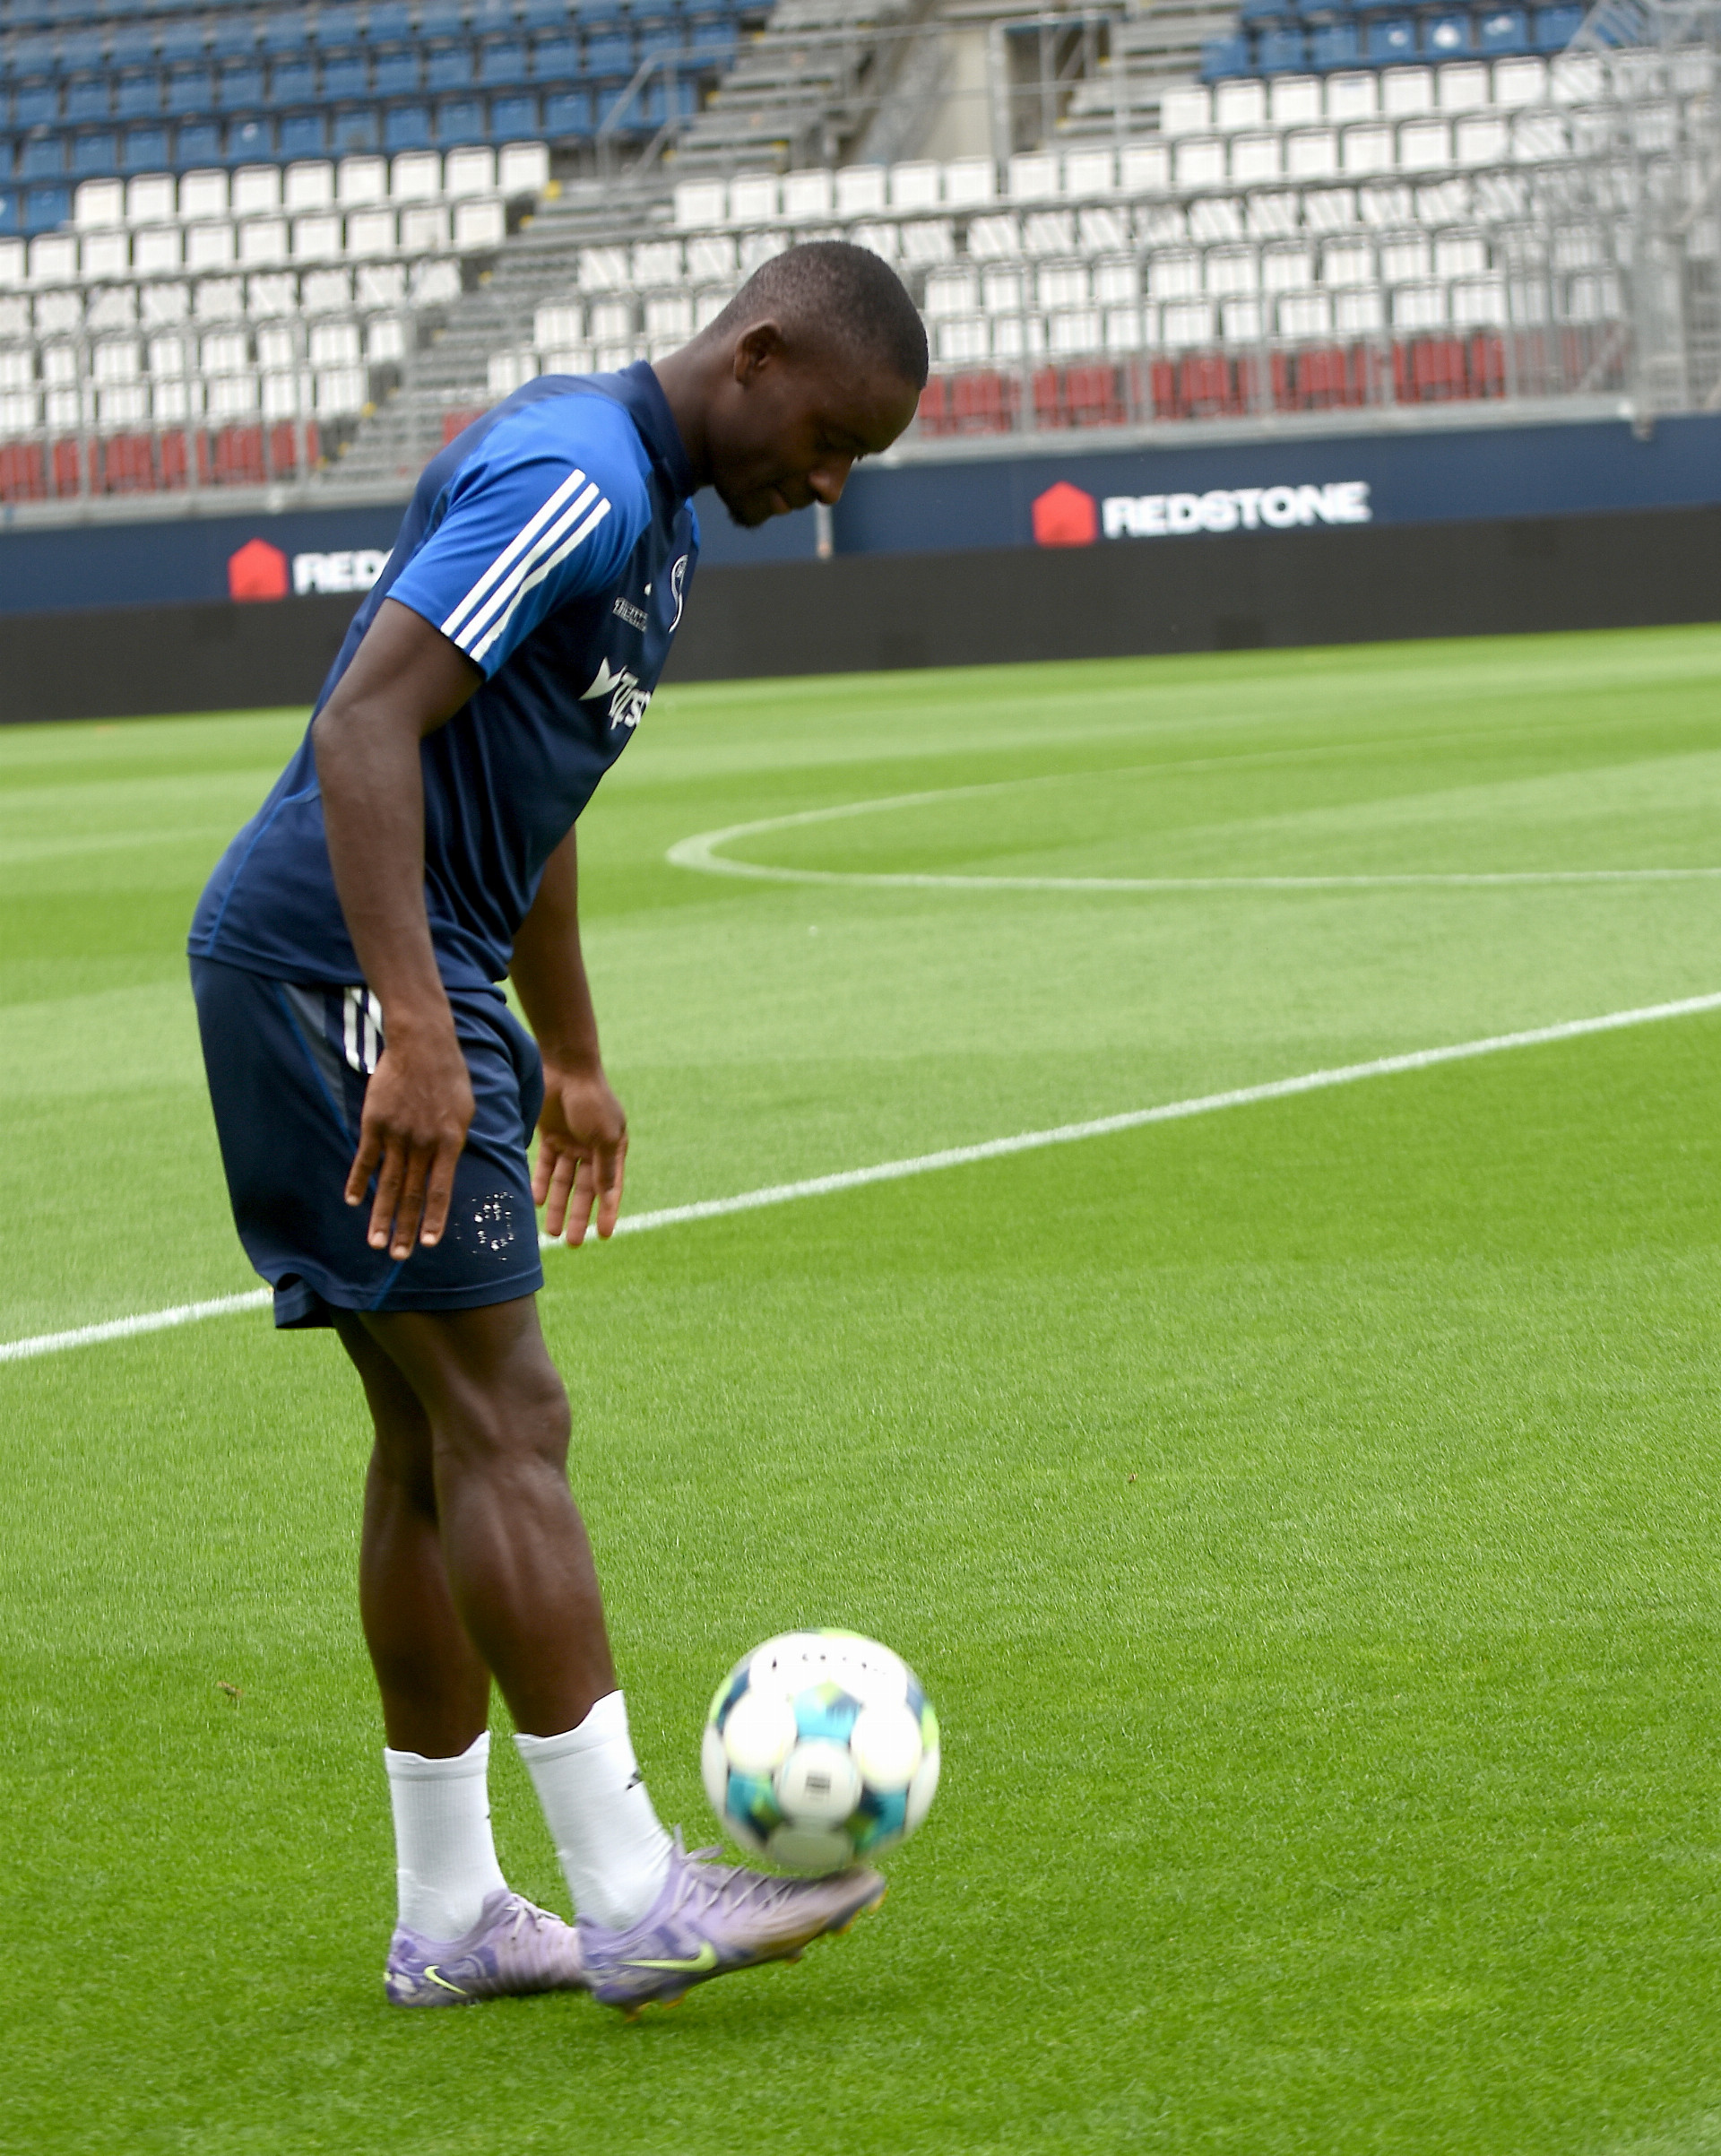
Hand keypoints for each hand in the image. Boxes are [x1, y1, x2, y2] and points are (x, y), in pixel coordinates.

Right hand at [343, 1013, 475, 1259]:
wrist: (422, 1043)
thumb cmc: (449, 1076)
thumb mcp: (465, 1111)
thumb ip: (455, 1141)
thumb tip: (448, 1166)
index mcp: (449, 1142)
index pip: (441, 1191)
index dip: (434, 1220)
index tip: (429, 1244)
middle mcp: (422, 1143)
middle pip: (412, 1194)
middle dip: (404, 1228)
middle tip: (398, 1256)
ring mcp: (396, 1134)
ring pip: (388, 1183)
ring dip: (380, 1215)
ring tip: (374, 1242)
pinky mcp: (374, 1123)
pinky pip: (365, 1159)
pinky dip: (359, 1181)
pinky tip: (354, 1202)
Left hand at [532, 1058, 627, 1243]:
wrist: (564, 1067)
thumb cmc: (591, 1100)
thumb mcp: (604, 1136)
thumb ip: (604, 1167)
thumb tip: (607, 1197)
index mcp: (613, 1148)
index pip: (610, 1187)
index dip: (607, 1212)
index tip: (603, 1236)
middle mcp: (592, 1149)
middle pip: (585, 1190)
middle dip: (579, 1216)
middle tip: (573, 1243)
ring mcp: (570, 1143)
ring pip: (563, 1183)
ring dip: (558, 1206)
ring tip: (552, 1233)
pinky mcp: (549, 1136)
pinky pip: (544, 1167)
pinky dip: (539, 1184)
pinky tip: (535, 1202)